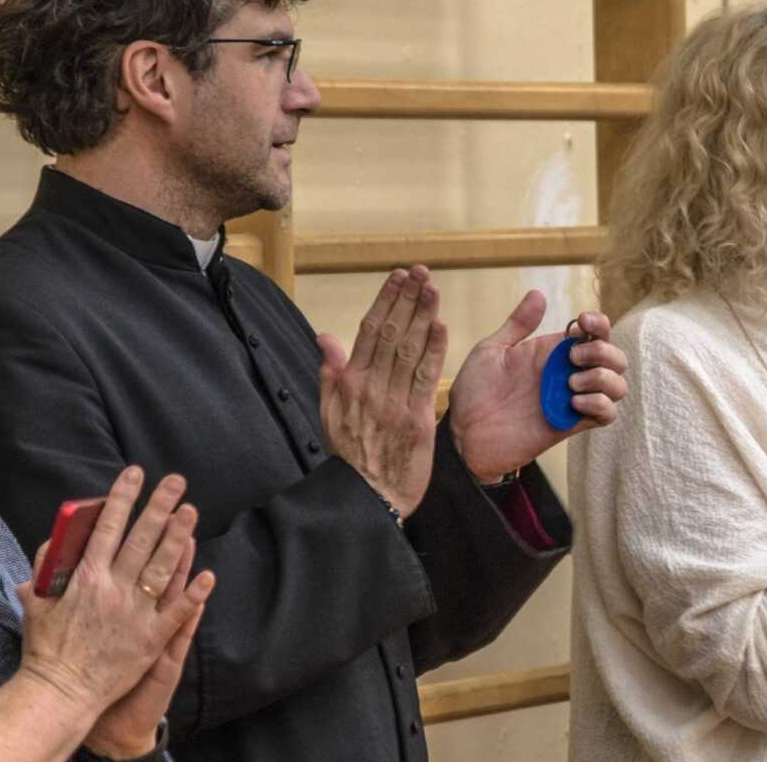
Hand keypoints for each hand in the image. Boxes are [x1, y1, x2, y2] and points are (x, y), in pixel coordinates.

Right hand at [18, 467, 215, 726]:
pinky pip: (176, 612)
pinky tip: (209, 575)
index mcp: (85, 579)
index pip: (107, 529)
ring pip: (162, 568)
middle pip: (141, 540)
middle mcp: (113, 591)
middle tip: (176, 481)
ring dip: (178, 539)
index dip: (122, 498)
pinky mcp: (151, 639)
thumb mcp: (38, 603)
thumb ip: (47, 570)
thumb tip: (55, 541)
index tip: (135, 473)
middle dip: (159, 507)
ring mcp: (135, 614)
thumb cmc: (46, 649)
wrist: (59, 693)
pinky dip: (193, 594)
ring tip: (191, 512)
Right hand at [318, 265, 446, 516]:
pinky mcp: (416, 420)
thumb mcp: (329, 413)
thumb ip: (330, 372)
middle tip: (420, 271)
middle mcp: (370, 387)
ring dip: (422, 315)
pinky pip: (425, 378)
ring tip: (432, 287)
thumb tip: (326, 336)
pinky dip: (434, 350)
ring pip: (409, 350)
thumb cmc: (352, 455)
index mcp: (350, 383)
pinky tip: (441, 325)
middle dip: (407, 299)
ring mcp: (393, 403)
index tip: (397, 276)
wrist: (366, 497)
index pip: (369, 331)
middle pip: (391, 334)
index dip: (385, 301)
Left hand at [448, 290, 628, 479]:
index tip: (582, 322)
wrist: (465, 433)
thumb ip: (518, 324)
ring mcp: (573, 400)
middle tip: (573, 358)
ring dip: (603, 378)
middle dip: (603, 351)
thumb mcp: (492, 349)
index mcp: (553, 352)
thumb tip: (538, 294)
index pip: (595, 332)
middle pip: (615, 358)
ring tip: (572, 383)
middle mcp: (569, 374)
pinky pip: (607, 414)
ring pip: (617, 386)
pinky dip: (600, 404)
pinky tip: (574, 402)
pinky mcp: (571, 425)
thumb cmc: (474, 391)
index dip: (598, 324)